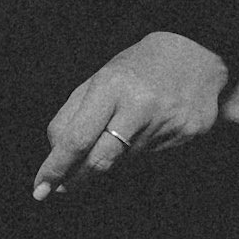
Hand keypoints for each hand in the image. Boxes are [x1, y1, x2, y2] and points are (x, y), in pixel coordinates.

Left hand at [34, 31, 226, 201]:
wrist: (198, 51)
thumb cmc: (138, 67)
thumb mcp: (100, 79)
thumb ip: (72, 115)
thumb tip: (56, 153)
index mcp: (112, 86)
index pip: (77, 138)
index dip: (57, 166)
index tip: (40, 187)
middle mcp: (140, 106)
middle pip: (100, 160)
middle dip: (77, 178)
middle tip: (63, 187)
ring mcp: (168, 122)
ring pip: (125, 160)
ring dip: (114, 155)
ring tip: (124, 127)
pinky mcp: (189, 133)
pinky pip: (153, 155)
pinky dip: (142, 148)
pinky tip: (151, 125)